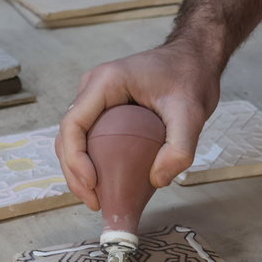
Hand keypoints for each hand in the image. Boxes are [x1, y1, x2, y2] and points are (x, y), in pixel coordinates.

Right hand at [56, 40, 221, 210]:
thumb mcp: (192, 113)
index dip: (75, 157)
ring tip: (98, 199)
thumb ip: (180, 148)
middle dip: (74, 172)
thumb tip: (157, 181)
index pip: (73, 123)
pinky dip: (91, 162)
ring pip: (73, 139)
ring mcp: (95, 98)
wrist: (194, 59)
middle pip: (67, 135)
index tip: (93, 183)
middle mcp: (92, 88)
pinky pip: (88, 138)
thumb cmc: (190, 77)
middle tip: (95, 202)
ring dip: (78, 170)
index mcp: (105, 82)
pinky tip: (106, 184)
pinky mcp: (103, 110)